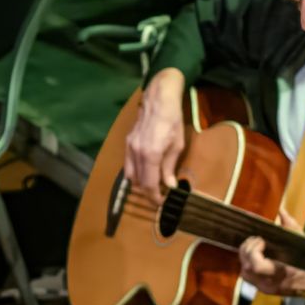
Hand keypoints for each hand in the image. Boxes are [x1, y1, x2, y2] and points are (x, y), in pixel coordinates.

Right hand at [124, 68, 186, 197]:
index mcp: (151, 155)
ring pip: (130, 175)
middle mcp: (136, 153)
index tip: (162, 204)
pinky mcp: (127, 144)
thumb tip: (170, 185)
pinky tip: (144, 174)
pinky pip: (127, 165)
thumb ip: (170, 167)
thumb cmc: (172, 120)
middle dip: (148, 193)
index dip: (155, 197)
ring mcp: (129, 148)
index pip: (149, 184)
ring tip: (153, 186)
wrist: (158, 100)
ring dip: (141, 184)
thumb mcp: (177, 145)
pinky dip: (135, 173)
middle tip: (159, 197)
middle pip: (138, 182)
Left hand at [239, 210, 304, 300]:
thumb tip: (281, 210)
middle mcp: (270, 284)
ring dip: (246, 257)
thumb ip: (290, 227)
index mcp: (281, 274)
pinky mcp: (265, 289)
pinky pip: (250, 277)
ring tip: (255, 246)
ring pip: (245, 273)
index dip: (253, 251)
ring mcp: (266, 288)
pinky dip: (249, 264)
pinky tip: (257, 254)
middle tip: (257, 239)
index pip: (256, 266)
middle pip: (247, 269)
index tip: (262, 240)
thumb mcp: (304, 244)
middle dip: (247, 250)